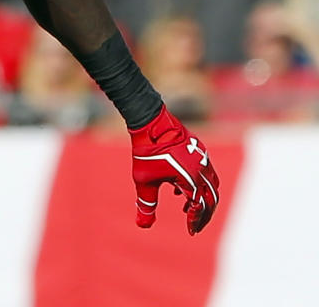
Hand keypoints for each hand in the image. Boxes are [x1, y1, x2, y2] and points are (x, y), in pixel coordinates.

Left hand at [129, 105, 219, 234]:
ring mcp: (203, 159)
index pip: (200, 208)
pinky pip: (206, 172)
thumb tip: (143, 225)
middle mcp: (202, 171)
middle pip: (211, 199)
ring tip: (187, 209)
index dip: (196, 221)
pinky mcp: (200, 150)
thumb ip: (146, 204)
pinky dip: (200, 185)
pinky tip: (179, 188)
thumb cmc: (146, 152)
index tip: (191, 231)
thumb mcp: (143, 181)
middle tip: (195, 226)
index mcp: (191, 180)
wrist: (151, 122)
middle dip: (204, 215)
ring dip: (203, 200)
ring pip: (211, 185)